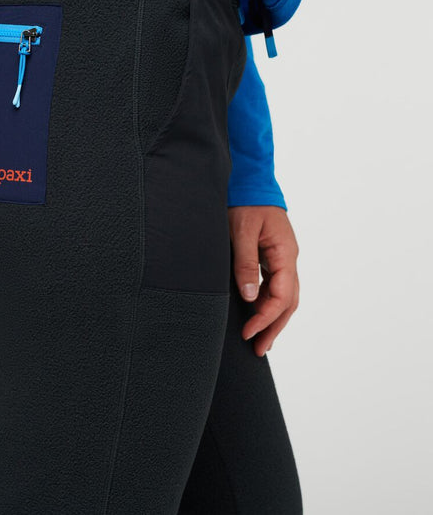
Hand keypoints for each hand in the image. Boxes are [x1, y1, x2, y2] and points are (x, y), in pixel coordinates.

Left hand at [228, 205, 299, 356]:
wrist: (250, 180)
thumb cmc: (245, 202)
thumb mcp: (241, 231)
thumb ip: (245, 263)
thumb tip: (248, 297)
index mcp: (285, 254)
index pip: (282, 296)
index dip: (266, 318)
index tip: (249, 333)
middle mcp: (288, 259)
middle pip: (288, 301)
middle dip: (274, 327)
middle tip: (259, 350)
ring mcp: (282, 258)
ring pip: (283, 296)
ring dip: (272, 318)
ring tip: (258, 340)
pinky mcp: (272, 256)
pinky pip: (274, 286)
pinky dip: (266, 303)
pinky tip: (255, 314)